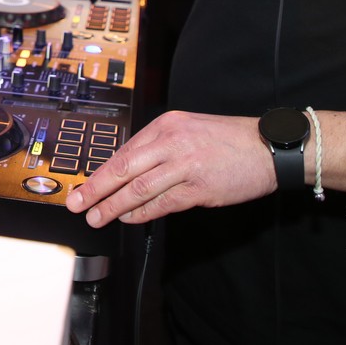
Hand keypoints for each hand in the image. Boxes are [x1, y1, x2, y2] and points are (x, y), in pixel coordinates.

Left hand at [65, 111, 272, 226]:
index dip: (100, 172)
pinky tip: (128, 219)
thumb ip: (159, 147)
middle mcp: (172, 141)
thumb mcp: (188, 130)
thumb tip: (127, 170)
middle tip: (77, 203)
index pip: (124, 151)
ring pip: (139, 188)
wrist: (268, 147)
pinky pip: (163, 203)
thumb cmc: (228, 140)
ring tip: (97, 217)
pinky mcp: (199, 188)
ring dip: (114, 206)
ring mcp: (185, 165)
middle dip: (96, 188)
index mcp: (166, 125)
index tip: (83, 185)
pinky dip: (142, 213)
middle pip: (124, 168)